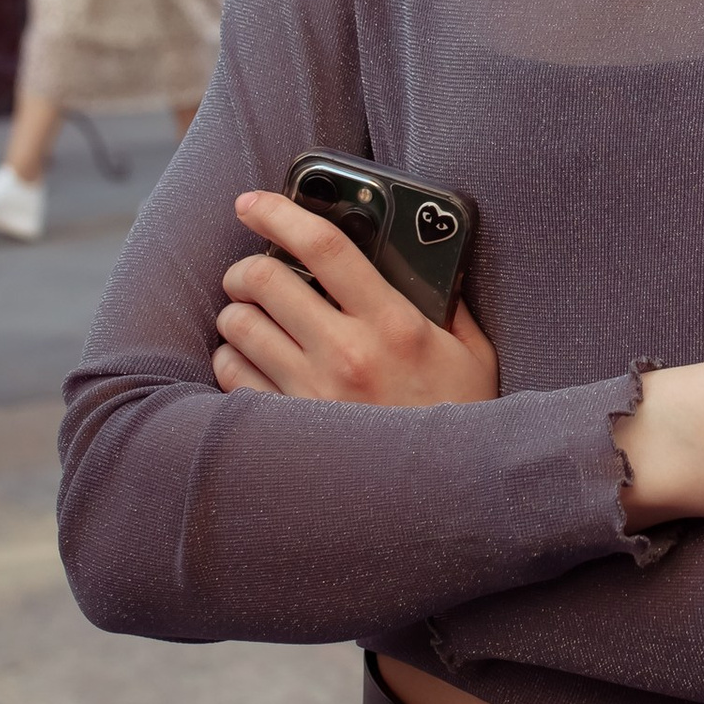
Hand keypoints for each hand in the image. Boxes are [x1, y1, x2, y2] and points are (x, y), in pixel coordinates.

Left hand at [214, 187, 499, 405]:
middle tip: (252, 269)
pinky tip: (248, 359)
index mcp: (395, 323)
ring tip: (250, 315)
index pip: (325, 247)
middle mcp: (347, 354)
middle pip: (264, 279)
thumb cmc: (463, 418)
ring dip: (236, 311)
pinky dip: (231, 358)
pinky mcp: (288, 427)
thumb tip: (425, 255)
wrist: (448, 501)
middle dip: (247, 265)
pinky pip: (230, 375)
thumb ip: (447, 301)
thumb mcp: (472, 352)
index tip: (253, 201)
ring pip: (238, 325)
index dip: (281, 212)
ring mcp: (312, 394)